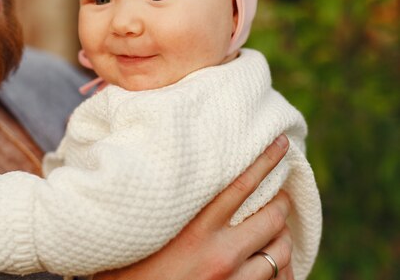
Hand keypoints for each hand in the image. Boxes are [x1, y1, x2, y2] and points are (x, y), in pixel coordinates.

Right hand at [94, 135, 294, 279]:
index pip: (242, 185)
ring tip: (277, 228)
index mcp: (194, 229)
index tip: (281, 145)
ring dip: (282, 236)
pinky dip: (277, 266)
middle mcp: (219, 253)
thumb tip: (178, 175)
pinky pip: (274, 278)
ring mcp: (233, 279)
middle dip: (282, 202)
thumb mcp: (146, 231)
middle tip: (281, 193)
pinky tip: (269, 259)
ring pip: (280, 251)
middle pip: (271, 217)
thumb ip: (169, 206)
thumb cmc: (129, 269)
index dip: (266, 161)